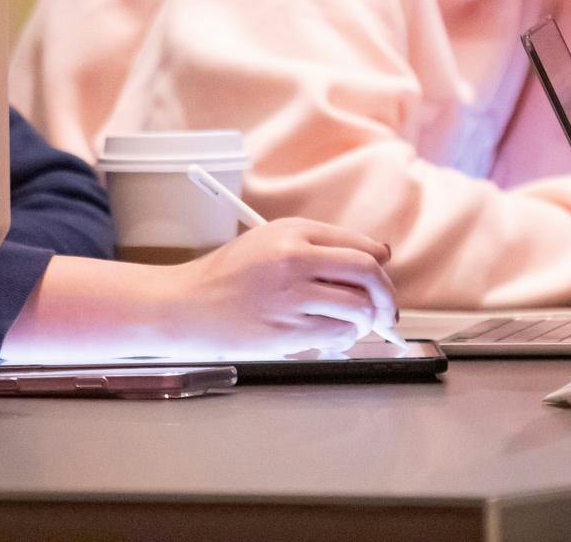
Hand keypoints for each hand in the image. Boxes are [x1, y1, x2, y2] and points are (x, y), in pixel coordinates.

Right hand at [153, 218, 399, 358]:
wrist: (185, 305)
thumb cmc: (226, 276)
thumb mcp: (269, 242)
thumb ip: (318, 247)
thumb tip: (376, 257)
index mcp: (293, 231)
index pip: (361, 246)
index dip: (380, 266)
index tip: (383, 278)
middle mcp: (295, 258)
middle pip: (368, 273)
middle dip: (386, 295)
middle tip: (385, 311)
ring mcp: (291, 295)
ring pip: (358, 307)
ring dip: (365, 321)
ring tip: (353, 325)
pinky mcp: (286, 330)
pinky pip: (337, 334)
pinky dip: (343, 338)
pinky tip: (331, 336)